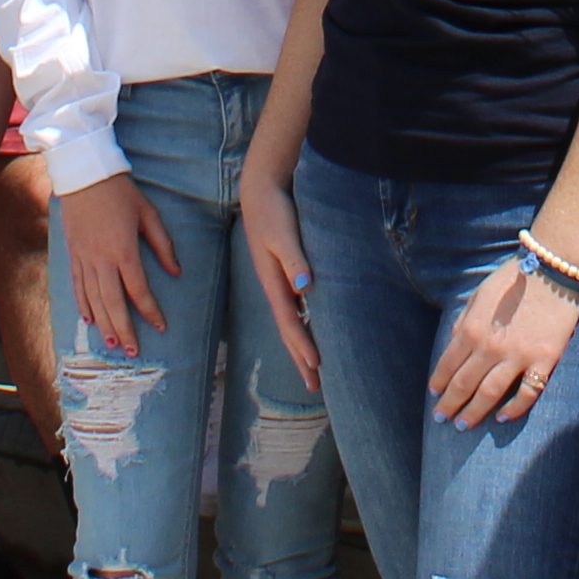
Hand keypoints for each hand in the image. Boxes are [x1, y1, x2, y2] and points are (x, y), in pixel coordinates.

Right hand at [54, 170, 178, 358]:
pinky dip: (83, 305)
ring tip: (113, 344)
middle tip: (134, 352)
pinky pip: (77, 286)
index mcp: (123, 250)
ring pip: (93, 300)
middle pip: (113, 303)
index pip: (138, 290)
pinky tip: (89, 320)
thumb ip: (163, 245)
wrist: (84, 175)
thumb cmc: (121, 192)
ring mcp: (84, 259)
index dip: (150, 311)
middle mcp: (101, 259)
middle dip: (124, 329)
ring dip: (104, 324)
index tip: (160, 327)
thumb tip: (177, 273)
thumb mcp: (148, 213)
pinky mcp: (73, 255)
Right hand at [238, 164, 319, 393]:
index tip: (317, 366)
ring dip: (302, 347)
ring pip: (292, 322)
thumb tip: (303, 287)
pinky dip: (303, 325)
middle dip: (301, 358)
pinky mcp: (284, 272)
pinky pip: (295, 309)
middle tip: (316, 387)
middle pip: (289, 330)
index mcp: (274, 282)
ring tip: (314, 370)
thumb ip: (294, 258)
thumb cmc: (275, 211)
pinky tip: (312, 330)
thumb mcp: (284, 232)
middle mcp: (275, 287)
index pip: (290, 321)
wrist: (262, 190)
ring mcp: (278, 281)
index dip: (303, 344)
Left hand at [430, 252, 578, 429]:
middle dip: (450, 404)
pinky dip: (513, 409)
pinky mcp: (543, 361)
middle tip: (441, 418)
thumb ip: (463, 322)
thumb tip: (452, 347)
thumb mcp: (478, 296)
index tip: (434, 395)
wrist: (551, 272)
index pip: (447, 365)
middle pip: (464, 385)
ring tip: (463, 426)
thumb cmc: (511, 280)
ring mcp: (518, 356)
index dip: (438, 383)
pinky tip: (501, 417)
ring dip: (473, 412)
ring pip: (490, 394)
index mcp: (472, 329)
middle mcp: (491, 347)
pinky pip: (527, 393)